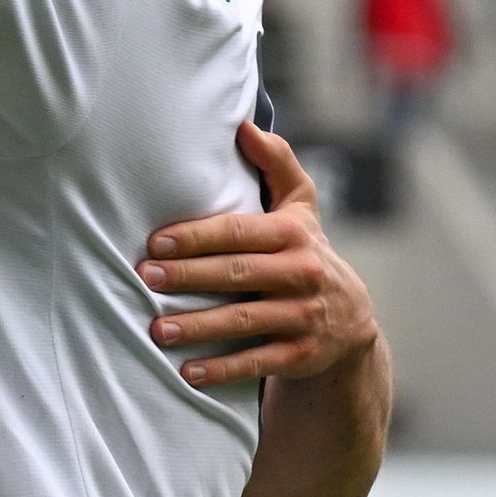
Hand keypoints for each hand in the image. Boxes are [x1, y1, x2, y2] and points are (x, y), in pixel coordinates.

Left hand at [141, 124, 381, 387]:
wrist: (351, 320)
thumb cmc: (303, 251)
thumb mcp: (300, 208)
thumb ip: (277, 164)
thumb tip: (243, 124)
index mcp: (294, 234)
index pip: (240, 232)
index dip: (198, 236)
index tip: (156, 240)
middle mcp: (302, 273)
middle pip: (238, 274)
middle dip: (189, 276)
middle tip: (144, 277)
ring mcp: (304, 315)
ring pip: (245, 321)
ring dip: (199, 327)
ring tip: (157, 329)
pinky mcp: (301, 354)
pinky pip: (258, 361)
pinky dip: (223, 369)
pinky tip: (188, 372)